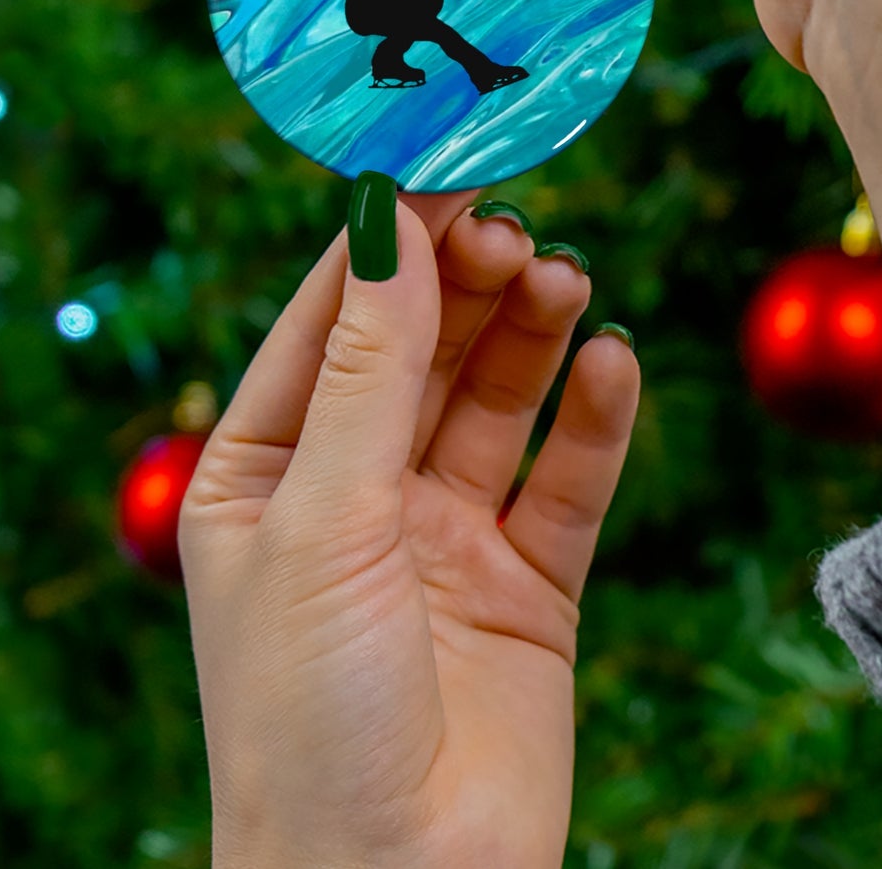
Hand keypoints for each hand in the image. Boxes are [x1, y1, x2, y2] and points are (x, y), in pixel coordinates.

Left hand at [180, 192, 639, 868]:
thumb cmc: (310, 717)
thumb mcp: (324, 520)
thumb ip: (370, 369)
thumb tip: (391, 223)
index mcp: (267, 474)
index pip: (331, 321)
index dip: (387, 241)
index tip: (445, 163)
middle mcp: (358, 494)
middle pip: (424, 349)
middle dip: (468, 284)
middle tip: (517, 230)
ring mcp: (447, 536)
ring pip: (499, 400)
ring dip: (533, 334)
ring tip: (566, 281)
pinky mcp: (530, 582)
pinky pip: (569, 478)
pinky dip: (596, 418)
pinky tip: (613, 364)